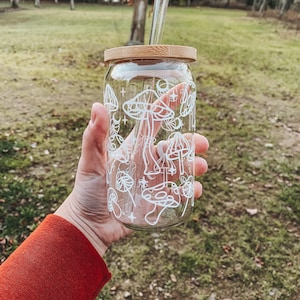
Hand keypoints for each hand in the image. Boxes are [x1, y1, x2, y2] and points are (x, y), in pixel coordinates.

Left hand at [55, 100, 208, 256]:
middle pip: (173, 147)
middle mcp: (147, 162)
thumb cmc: (87, 190)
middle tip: (202, 144)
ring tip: (200, 167)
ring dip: (192, 166)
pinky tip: (193, 191)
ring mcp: (154, 181)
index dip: (167, 104)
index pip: (153, 121)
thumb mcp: (90, 161)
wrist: (90, 223)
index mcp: (133, 148)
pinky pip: (177, 193)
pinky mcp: (157, 200)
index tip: (184, 90)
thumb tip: (97, 105)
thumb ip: (94, 137)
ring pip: (179, 169)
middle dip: (189, 142)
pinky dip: (188, 191)